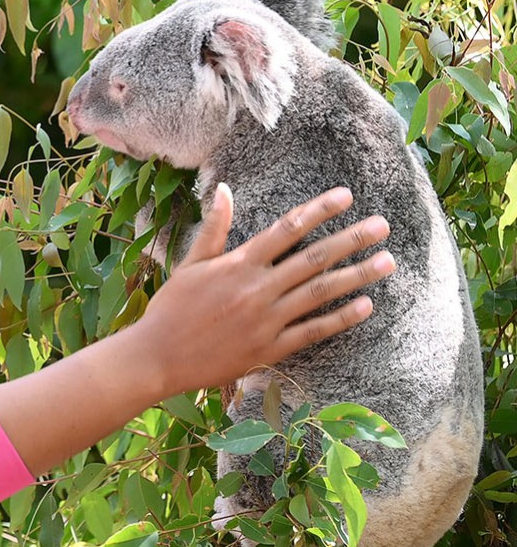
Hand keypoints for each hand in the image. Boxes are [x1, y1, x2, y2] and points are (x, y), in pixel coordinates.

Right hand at [133, 183, 395, 396]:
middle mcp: (257, 288)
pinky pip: (313, 330)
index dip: (319, 210)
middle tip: (383, 226)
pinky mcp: (270, 348)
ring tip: (388, 261)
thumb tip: (224, 189)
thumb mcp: (190, 264)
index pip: (287, 229)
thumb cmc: (171, 308)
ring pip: (321, 292)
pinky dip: (341, 318)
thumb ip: (213, 228)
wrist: (158, 357)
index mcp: (238, 264)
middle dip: (352, 239)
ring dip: (357, 275)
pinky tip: (366, 305)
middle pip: (314, 258)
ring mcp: (266, 319)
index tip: (346, 196)